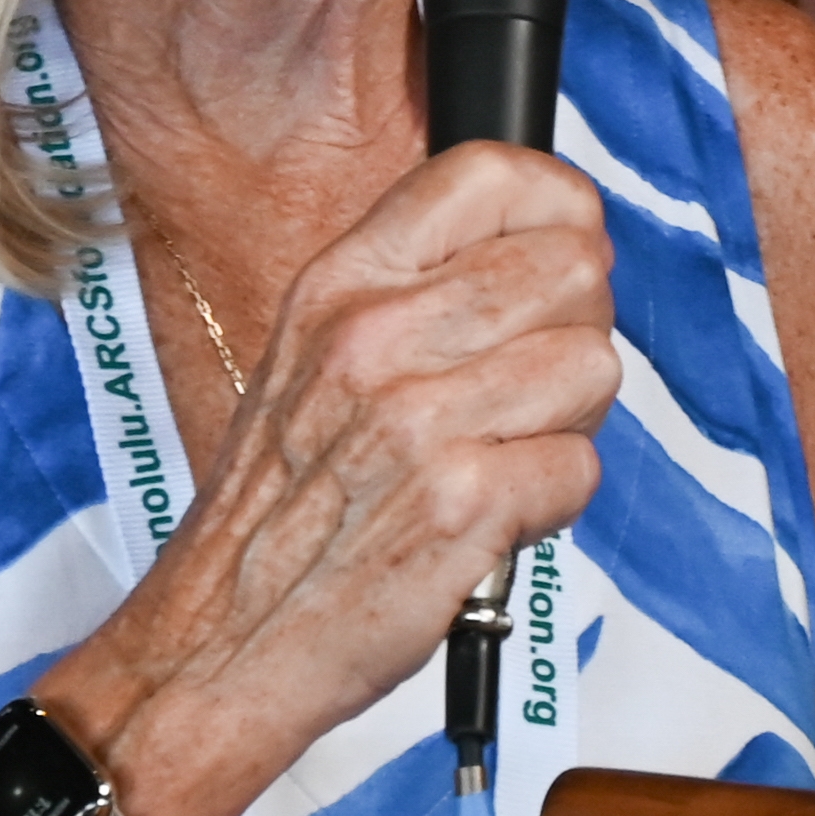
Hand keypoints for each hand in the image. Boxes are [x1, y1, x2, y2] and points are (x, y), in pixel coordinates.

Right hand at [44, 139, 617, 815]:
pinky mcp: (460, 503)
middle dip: (578, 330)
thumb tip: (544, 254)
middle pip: (571, 267)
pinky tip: (494, 515)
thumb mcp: (311, 359)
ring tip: (504, 455)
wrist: (222, 640)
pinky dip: (554, 503)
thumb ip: (410, 294)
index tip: (567, 250)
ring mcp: (417, 418)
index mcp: (339, 284)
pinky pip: (580, 467)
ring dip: (571, 423)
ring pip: (593, 366)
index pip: (489, 175)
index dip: (561, 207)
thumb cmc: (277, 510)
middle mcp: (374, 335)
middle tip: (533, 386)